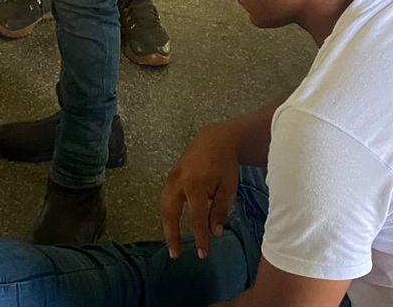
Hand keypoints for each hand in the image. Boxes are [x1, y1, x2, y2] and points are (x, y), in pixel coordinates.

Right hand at [160, 123, 240, 260]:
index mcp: (196, 183)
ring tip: (172, 245)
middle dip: (172, 235)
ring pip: (164, 206)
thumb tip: (214, 233)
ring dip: (166, 226)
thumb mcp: (228, 187)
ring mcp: (172, 177)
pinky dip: (167, 214)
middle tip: (176, 254)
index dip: (200, 237)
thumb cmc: (224, 163)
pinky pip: (165, 198)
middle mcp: (179, 181)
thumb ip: (220, 210)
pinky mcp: (170, 176)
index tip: (202, 253)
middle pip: (171, 213)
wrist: (214, 139)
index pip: (196, 217)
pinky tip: (172, 226)